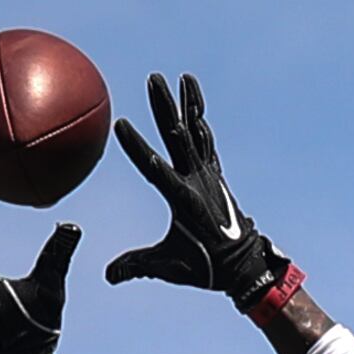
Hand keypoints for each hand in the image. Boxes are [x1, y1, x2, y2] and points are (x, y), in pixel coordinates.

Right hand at [106, 72, 286, 302]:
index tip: (121, 125)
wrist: (244, 264)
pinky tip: (194, 105)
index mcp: (183, 200)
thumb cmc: (205, 266)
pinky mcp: (214, 175)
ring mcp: (208, 175)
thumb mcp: (168, 267)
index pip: (155, 168)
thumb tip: (109, 275)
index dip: (138, 147)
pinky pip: (205, 141)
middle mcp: (197, 180)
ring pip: (195, 132)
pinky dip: (200, 120)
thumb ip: (137, 267)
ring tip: (180, 78)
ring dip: (186, 105)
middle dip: (164, 107)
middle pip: (178, 136)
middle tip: (153, 79)